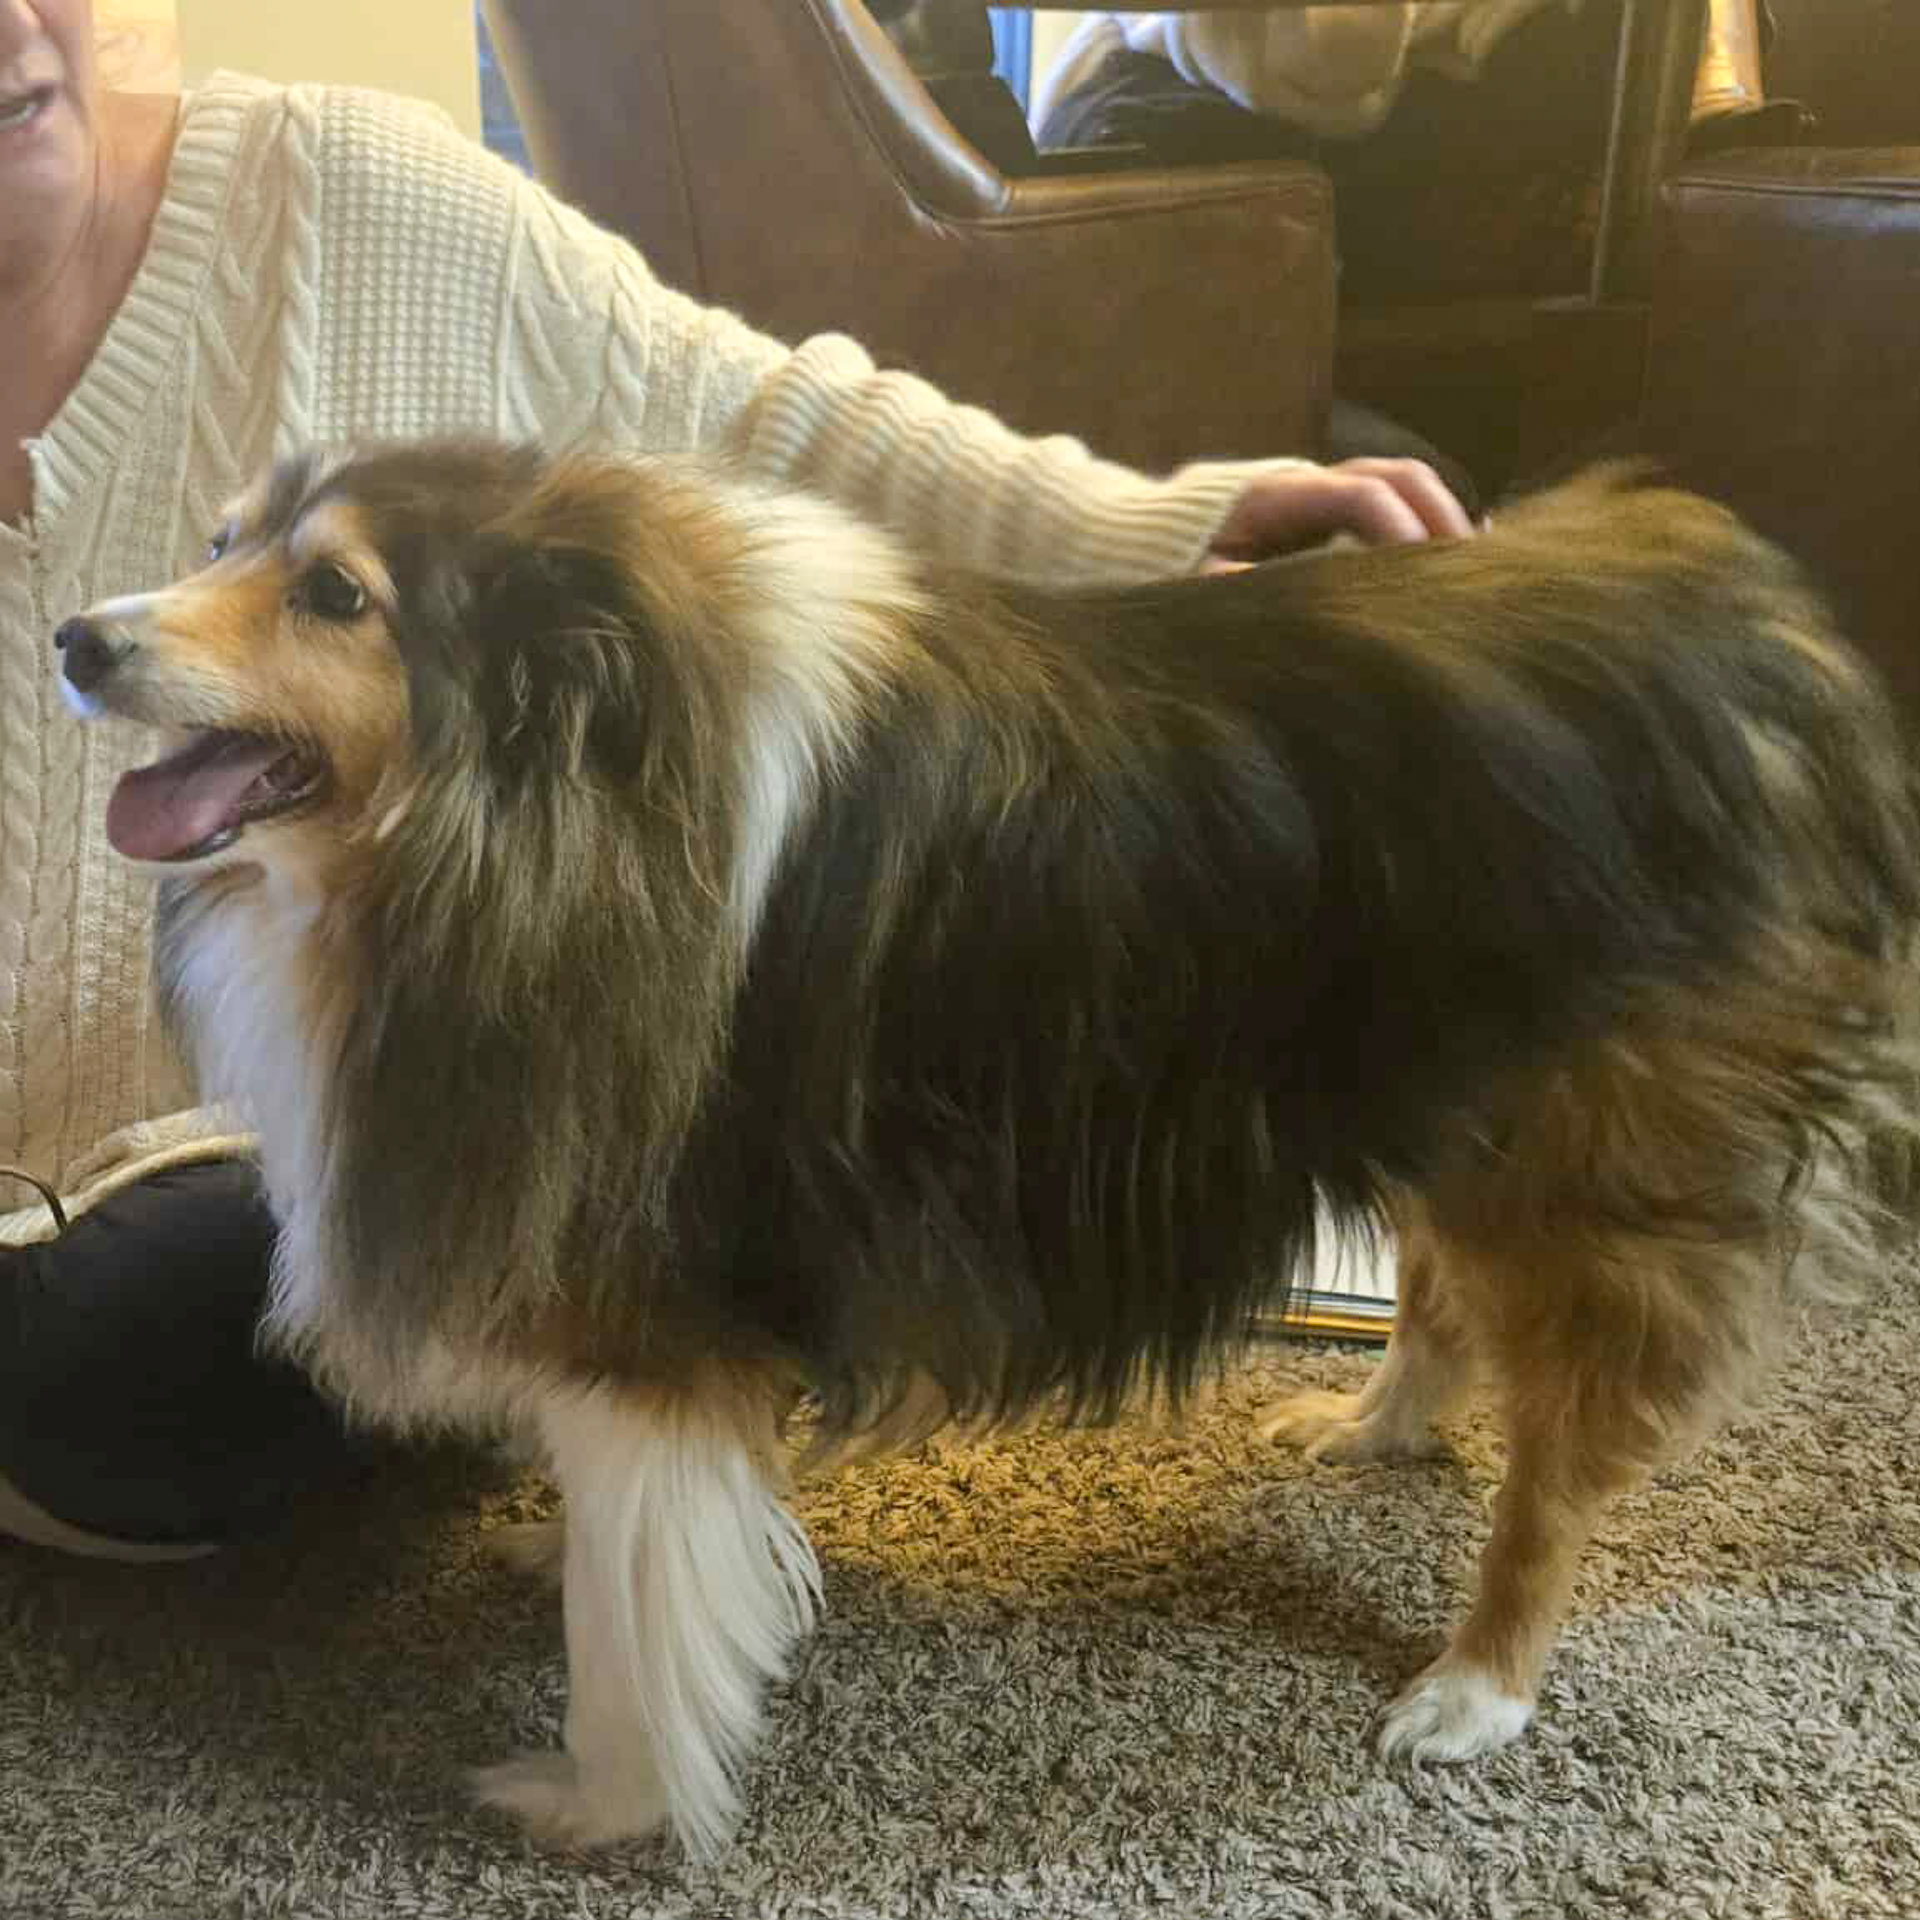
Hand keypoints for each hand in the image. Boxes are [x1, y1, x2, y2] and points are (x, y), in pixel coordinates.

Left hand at [1204, 459, 1475, 572]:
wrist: (1162, 539)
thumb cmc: (1178, 565)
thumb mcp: (1193, 580)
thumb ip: (1228, 586)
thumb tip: (1264, 592)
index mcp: (1279, 495)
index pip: (1362, 495)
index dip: (1398, 530)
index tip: (1419, 577)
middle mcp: (1312, 483)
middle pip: (1397, 476)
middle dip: (1438, 516)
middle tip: (1465, 570)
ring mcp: (1327, 493)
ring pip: (1404, 484)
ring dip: (1441, 518)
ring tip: (1472, 567)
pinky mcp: (1335, 511)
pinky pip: (1394, 503)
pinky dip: (1429, 524)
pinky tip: (1460, 557)